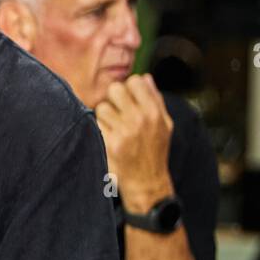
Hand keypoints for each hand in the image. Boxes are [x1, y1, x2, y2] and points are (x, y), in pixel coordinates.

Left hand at [94, 74, 174, 212]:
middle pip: (115, 89)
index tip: (129, 98)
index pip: (135, 82)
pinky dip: (99, 129)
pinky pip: (96, 124)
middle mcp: (139, 119)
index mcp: (154, 112)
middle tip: (117, 110)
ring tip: (113, 127)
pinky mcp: (109, 143)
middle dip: (113, 98)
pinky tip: (108, 138)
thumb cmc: (154, 151)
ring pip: (101, 107)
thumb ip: (155, 100)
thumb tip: (145, 77)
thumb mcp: (164, 125)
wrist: (147, 182)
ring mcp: (123, 131)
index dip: (129, 88)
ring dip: (104, 116)